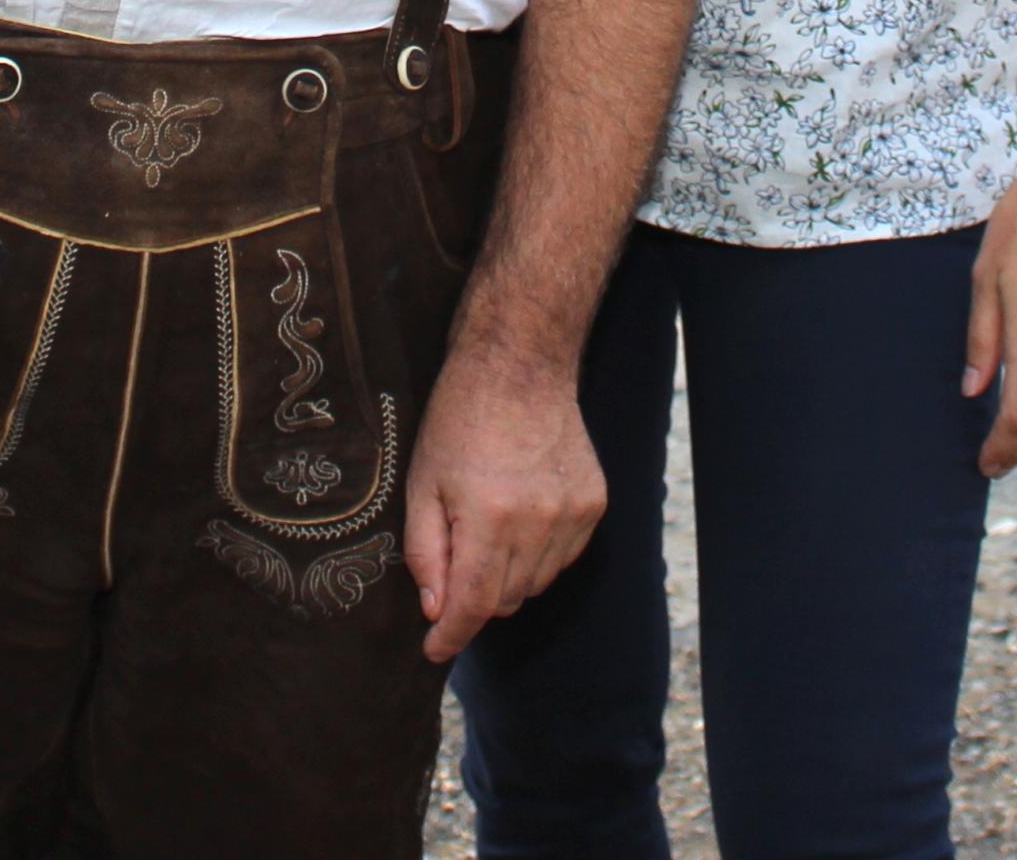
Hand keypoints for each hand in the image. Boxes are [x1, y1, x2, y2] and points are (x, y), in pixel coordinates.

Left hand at [401, 346, 605, 662]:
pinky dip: (538, 555)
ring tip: (488, 531)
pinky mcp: (593, 504)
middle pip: (506, 600)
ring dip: (508, 578)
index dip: (451, 636)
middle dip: (475, 599)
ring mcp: (573, 514)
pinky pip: (563, 558)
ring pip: (537, 584)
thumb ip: (426, 553)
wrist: (519, 367)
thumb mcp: (422, 484)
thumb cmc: (459, 421)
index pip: (473, 605)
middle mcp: (538, 522)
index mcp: (489, 517)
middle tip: (454, 567)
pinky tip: (521, 518)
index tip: (435, 650)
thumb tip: (437, 610)